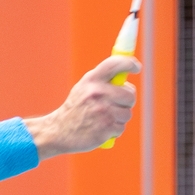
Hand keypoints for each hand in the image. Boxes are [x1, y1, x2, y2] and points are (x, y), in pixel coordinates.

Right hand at [26, 54, 140, 156]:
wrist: (59, 131)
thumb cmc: (76, 108)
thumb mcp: (84, 88)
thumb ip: (103, 80)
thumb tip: (126, 73)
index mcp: (91, 80)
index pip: (115, 64)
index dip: (129, 63)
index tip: (136, 67)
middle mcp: (97, 92)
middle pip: (130, 94)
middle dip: (126, 101)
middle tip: (114, 105)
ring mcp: (102, 110)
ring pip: (127, 113)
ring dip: (119, 118)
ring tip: (102, 119)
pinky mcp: (106, 127)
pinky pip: (121, 127)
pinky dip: (113, 130)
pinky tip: (100, 129)